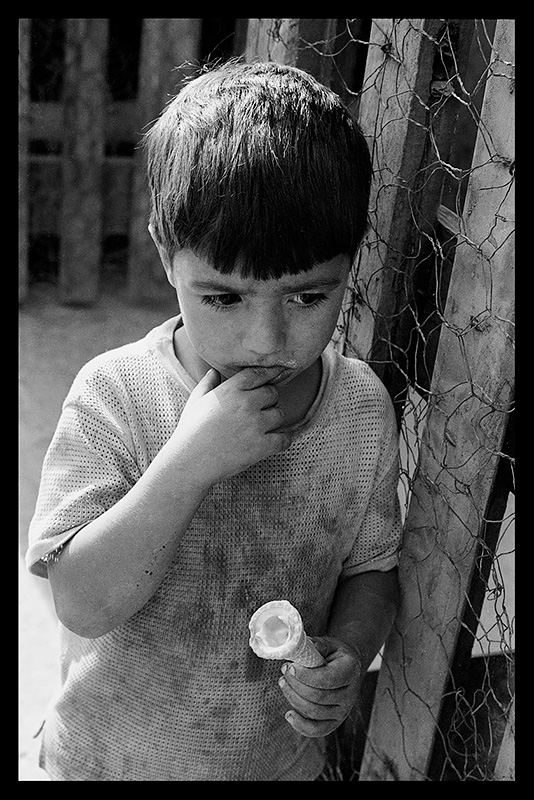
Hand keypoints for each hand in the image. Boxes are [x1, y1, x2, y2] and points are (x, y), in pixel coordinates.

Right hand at [171, 366, 290, 486]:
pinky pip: (284, 439)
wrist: (190, 461)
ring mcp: (256, 425)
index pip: (258, 374)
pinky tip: (273, 442)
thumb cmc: (190, 432)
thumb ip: (207, 384)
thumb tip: (214, 372)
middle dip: (269, 400)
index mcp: (231, 390)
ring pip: (280, 414)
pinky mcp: (262, 446)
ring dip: (274, 420)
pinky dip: (282, 440)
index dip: (268, 374)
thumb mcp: (195, 402)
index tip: (274, 375)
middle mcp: (247, 403)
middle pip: (273, 393)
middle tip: (260, 410)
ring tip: (262, 427)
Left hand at [278, 636, 363, 737]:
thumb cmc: (335, 655)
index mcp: (350, 672)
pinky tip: (289, 714)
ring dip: (293, 698)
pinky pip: (317, 730)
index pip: (326, 679)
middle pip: (318, 697)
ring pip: (314, 712)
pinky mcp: (335, 722)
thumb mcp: (330, 644)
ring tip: (283, 682)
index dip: (305, 675)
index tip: (290, 667)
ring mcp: (343, 711)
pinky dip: (300, 725)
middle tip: (284, 670)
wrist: (349, 668)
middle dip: (295, 684)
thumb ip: (316, 645)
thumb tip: (298, 647)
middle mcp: (350, 695)